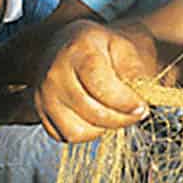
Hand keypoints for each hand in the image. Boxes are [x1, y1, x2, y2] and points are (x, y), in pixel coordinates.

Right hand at [35, 21, 155, 141]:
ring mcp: (43, 95)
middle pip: (91, 112)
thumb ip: (134, 68)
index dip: (124, 102)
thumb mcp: (123, 47)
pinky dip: (86, 133)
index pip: (100, 85)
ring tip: (115, 113)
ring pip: (77, 131)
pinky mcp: (40, 113)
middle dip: (121, 118)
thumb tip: (141, 90)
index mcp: (77, 50)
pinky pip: (66, 136)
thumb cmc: (101, 49)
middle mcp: (54, 73)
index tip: (141, 107)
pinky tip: (96, 116)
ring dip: (103, 128)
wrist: (69, 48)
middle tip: (136, 113)